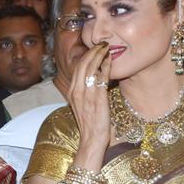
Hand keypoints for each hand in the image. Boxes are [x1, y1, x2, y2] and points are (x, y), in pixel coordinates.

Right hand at [68, 42, 111, 168]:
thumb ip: (86, 92)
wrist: (91, 141)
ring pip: (91, 67)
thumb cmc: (90, 126)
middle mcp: (76, 91)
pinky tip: (111, 60)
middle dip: (92, 50)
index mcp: (72, 92)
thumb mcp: (83, 106)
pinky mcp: (97, 98)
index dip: (86, 56)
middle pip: (82, 64)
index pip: (77, 68)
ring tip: (107, 47)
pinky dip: (106, 66)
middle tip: (102, 43)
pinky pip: (101, 76)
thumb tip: (95, 79)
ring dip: (99, 54)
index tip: (95, 49)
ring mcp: (86, 94)